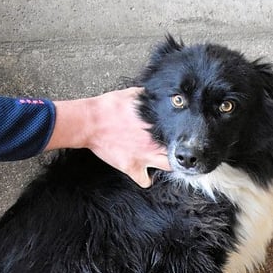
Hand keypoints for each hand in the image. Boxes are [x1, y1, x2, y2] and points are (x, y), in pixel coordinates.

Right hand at [47, 88, 168, 187]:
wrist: (91, 122)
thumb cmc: (109, 107)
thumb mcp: (133, 94)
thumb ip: (149, 95)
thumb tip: (158, 91)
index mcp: (157, 126)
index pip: (180, 134)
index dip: (182, 136)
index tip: (178, 137)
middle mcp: (154, 143)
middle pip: (178, 153)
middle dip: (179, 152)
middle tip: (174, 151)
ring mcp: (144, 158)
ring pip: (168, 168)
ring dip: (167, 166)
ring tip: (161, 162)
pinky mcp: (130, 168)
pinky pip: (145, 182)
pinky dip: (146, 180)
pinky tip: (144, 174)